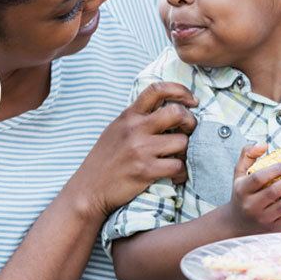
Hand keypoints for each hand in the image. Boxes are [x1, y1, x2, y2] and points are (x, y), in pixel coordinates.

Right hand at [69, 82, 197, 219]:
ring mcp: (140, 149)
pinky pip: (178, 166)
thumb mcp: (116, 130)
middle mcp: (134, 129)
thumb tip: (166, 108)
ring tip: (178, 158)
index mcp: (128, 116)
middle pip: (176, 112)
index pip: (156, 90)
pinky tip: (175, 175)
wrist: (88, 190)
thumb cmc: (105, 160)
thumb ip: (137, 118)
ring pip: (182, 142)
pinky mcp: (145, 171)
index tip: (192, 100)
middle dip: (190, 121)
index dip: (180, 90)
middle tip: (189, 132)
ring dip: (185, 151)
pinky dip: (181, 172)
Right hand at [221, 144, 280, 234]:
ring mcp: (262, 219)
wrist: (236, 223)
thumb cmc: (242, 193)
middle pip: (272, 193)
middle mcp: (251, 205)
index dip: (273, 171)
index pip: (257, 179)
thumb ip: (248, 154)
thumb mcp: (239, 173)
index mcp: (242, 190)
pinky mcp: (273, 229)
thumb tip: (264, 144)